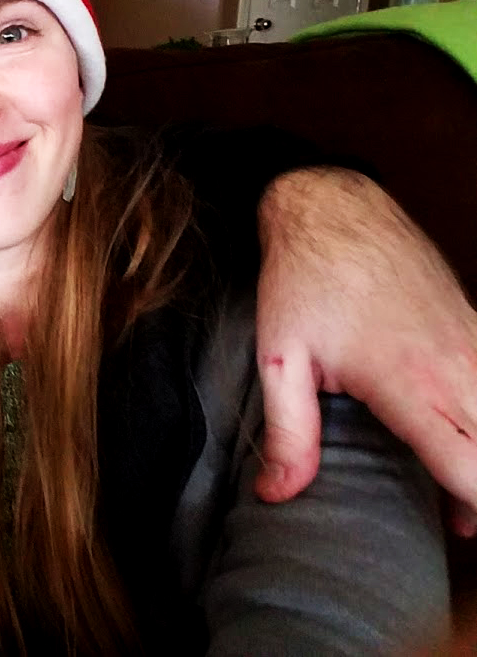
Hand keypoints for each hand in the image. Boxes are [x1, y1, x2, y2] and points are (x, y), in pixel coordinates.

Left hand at [252, 167, 476, 531]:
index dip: (472, 506)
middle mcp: (458, 366)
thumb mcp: (281, 359)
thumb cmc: (304, 281)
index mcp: (410, 383)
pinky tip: (463, 433)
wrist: (332, 207)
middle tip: (455, 515)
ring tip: (458, 487)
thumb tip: (277, 495)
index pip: (471, 467)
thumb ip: (289, 432)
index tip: (452, 525)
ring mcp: (475, 343)